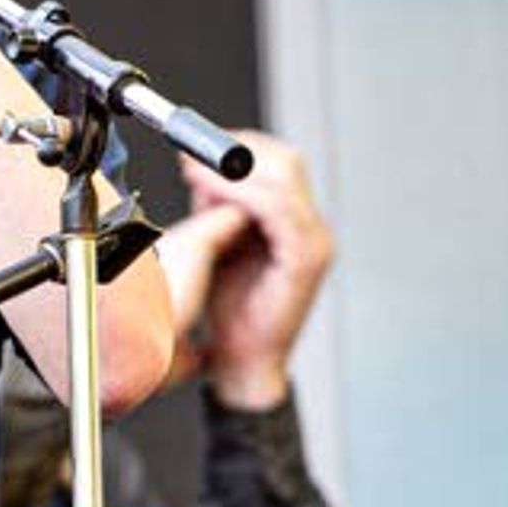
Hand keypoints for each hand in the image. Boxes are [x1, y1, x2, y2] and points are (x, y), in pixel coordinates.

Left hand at [177, 133, 330, 408]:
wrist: (242, 359)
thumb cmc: (232, 310)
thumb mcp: (220, 244)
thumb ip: (219, 208)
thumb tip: (203, 172)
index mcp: (296, 220)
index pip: (279, 161)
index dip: (239, 147)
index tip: (196, 148)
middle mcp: (312, 227)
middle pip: (287, 162)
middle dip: (237, 153)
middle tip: (193, 158)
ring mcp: (314, 242)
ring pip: (283, 181)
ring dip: (234, 173)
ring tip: (195, 174)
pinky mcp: (306, 260)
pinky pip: (279, 212)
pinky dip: (245, 196)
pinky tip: (214, 194)